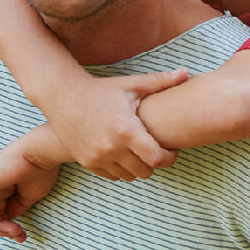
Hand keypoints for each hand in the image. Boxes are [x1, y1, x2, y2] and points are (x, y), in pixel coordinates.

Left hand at [0, 131, 62, 241]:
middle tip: (19, 234)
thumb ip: (16, 208)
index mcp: (5, 188)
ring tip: (12, 231)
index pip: (0, 213)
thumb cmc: (40, 171)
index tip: (22, 235)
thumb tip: (9, 220)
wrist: (40, 154)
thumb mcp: (29, 197)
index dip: (9, 227)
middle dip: (4, 229)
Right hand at [41, 68, 188, 180]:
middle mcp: (111, 148)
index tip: (172, 150)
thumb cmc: (101, 90)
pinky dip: (121, 169)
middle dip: (155, 163)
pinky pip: (113, 176)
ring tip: (140, 152)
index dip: (170, 157)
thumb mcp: (131, 85)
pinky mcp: (87, 163)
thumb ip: (161, 81)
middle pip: (146, 171)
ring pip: (129, 177)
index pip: (157, 158)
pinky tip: (123, 154)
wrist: (63, 97)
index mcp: (126, 130)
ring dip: (138, 167)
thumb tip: (186, 72)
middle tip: (156, 150)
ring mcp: (97, 158)